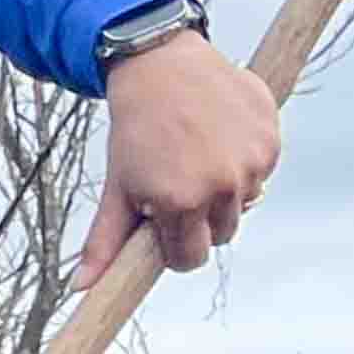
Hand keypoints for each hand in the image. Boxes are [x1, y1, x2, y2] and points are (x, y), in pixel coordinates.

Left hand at [80, 30, 279, 278]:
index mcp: (181, 203)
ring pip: (243, 204)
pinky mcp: (271, 140)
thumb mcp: (116, 188)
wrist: (162, 66)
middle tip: (179, 181)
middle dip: (199, 219)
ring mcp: (251, 162)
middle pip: (220, 235)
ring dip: (224, 190)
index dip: (175, 246)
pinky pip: (261, 172)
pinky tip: (220, 137)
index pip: (190, 258)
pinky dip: (244, 162)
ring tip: (198, 155)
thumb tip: (82, 287)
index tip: (165, 224)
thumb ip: (105, 242)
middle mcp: (222, 185)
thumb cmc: (136, 130)